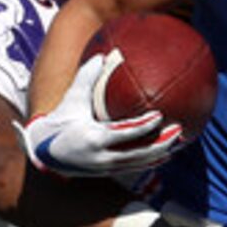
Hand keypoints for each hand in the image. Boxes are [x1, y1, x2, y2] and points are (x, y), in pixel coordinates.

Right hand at [17, 52, 181, 178]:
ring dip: (161, 153)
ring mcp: (107, 167)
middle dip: (161, 143)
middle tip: (179, 129)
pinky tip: (166, 152)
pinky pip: (135, 167)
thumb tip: (102, 54)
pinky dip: (152, 160)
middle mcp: (102, 157)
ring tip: (180, 142)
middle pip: (138, 154)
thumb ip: (87, 76)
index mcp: (94, 137)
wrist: (45, 151)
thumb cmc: (62, 119)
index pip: (124, 134)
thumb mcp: (72, 98)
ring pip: (140, 163)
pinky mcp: (109, 173)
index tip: (160, 115)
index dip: (144, 127)